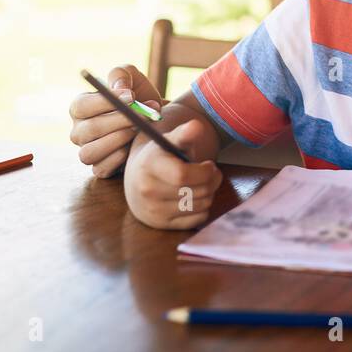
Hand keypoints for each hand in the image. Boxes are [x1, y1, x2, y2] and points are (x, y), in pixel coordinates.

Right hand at [68, 64, 163, 177]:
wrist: (154, 117)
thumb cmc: (137, 95)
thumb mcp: (131, 77)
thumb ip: (121, 76)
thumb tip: (120, 89)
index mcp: (80, 107)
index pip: (82, 106)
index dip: (106, 102)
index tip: (131, 97)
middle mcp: (78, 131)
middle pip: (90, 129)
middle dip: (121, 121)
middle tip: (145, 114)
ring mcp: (87, 150)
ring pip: (91, 152)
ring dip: (120, 139)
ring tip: (140, 129)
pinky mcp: (100, 167)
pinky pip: (102, 168)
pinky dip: (119, 158)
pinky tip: (133, 146)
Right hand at [123, 109, 222, 229]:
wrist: (137, 179)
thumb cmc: (160, 156)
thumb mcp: (170, 141)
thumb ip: (185, 133)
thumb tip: (196, 126)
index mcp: (148, 166)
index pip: (183, 175)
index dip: (204, 171)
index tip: (210, 165)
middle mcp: (147, 191)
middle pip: (197, 191)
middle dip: (213, 180)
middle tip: (212, 173)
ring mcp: (153, 211)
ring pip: (201, 206)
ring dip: (210, 194)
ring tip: (203, 183)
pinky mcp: (161, 225)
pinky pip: (197, 219)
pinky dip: (203, 208)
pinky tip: (195, 197)